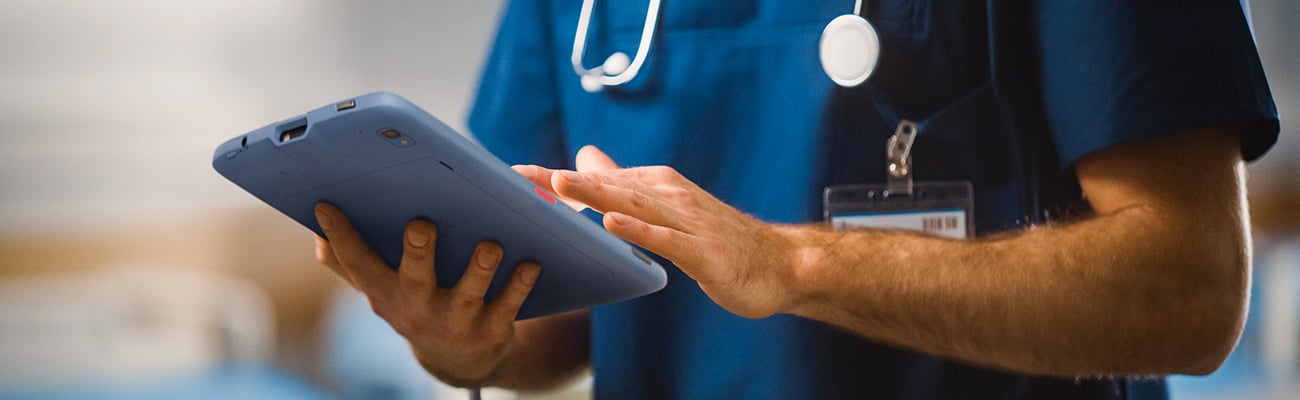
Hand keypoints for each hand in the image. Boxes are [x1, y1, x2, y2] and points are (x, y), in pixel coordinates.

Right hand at [313, 203, 540, 386]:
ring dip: (479, 269)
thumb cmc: (417, 306)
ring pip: (468, 294)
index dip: (340, 238)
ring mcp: (455, 322)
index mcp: (387, 294)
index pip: (357, 265)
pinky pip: (508, 306)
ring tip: (490, 244)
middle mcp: (417, 309)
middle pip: (414, 280)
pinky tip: (531, 262)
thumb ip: (349, 265)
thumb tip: (315, 237)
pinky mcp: (490, 331)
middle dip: (417, 253)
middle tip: (421, 225)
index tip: (326, 206)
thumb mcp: (381, 291)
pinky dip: (519, 285)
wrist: (459, 360)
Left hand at [514, 146, 796, 318]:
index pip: (598, 179)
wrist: (779, 264)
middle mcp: (668, 196)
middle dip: (562, 181)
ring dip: (595, 193)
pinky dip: (638, 230)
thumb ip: (625, 184)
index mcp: (656, 186)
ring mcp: (686, 222)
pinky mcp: (702, 251)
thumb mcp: (666, 207)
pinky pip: (665, 240)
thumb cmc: (719, 239)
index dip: (554, 178)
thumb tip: (586, 158)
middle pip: (608, 186)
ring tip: (558, 184)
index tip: (513, 175)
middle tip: (520, 176)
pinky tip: (612, 224)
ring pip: (633, 205)